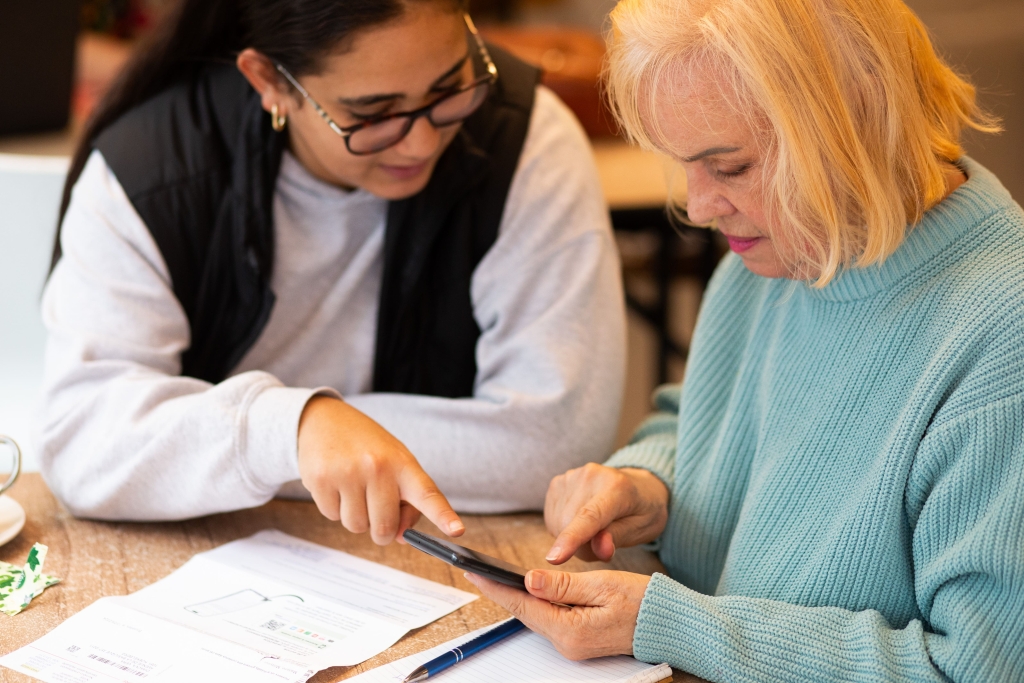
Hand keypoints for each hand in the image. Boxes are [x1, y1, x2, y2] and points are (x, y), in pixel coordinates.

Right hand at [297, 396, 463, 544]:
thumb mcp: (394, 463)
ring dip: (355, 517)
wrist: (324, 419)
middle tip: (375, 511)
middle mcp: (377, 467)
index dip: (443, 515)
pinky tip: (335, 483)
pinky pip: (331, 516)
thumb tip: (398, 537)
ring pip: (355, 526)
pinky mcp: (321, 479)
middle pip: (384, 527)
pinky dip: (333, 507)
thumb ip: (405, 501)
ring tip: (352, 488)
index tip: (457, 530)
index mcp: (403, 463)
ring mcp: (348, 473)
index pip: (427, 494)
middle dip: (380, 530)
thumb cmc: (366, 448)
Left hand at [465, 569, 649, 659]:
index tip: (474, 573)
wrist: (671, 623)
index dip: (496, 587)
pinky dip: (537, 603)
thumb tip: (529, 580)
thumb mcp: (601, 584)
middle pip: (526, 613)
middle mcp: (568, 644)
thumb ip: (563, 584)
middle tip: (477, 571)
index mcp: (571, 631)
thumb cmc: (643, 601)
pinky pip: (551, 619)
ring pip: (537, 616)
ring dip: (518, 596)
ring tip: (495, 577)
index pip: (523, 605)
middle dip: (502, 591)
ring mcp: (573, 645)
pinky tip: (528, 589)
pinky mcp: (580, 640)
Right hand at [544, 464, 668, 563]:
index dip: (572, 538)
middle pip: (568, 524)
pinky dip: (563, 528)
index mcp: (618, 487)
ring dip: (572, 537)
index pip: (590, 515)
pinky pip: (551, 517)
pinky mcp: (558, 481)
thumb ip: (618, 537)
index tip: (554, 559)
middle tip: (603, 544)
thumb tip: (600, 550)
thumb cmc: (643, 510)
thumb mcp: (641, 528)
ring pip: (557, 523)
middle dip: (581, 545)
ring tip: (595, 531)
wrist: (640, 486)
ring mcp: (572, 476)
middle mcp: (591, 475)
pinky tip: (581, 522)